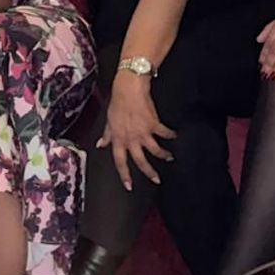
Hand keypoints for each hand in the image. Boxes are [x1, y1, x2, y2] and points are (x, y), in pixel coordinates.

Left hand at [96, 73, 175, 190]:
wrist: (129, 88)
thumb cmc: (118, 102)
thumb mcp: (109, 120)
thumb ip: (107, 135)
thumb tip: (101, 144)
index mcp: (118, 139)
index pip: (119, 161)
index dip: (124, 175)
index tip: (129, 186)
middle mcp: (131, 138)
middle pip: (140, 161)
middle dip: (149, 173)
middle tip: (156, 180)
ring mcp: (143, 132)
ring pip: (155, 150)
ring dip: (163, 155)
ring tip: (169, 157)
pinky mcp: (154, 124)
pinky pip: (164, 133)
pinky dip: (170, 135)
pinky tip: (174, 136)